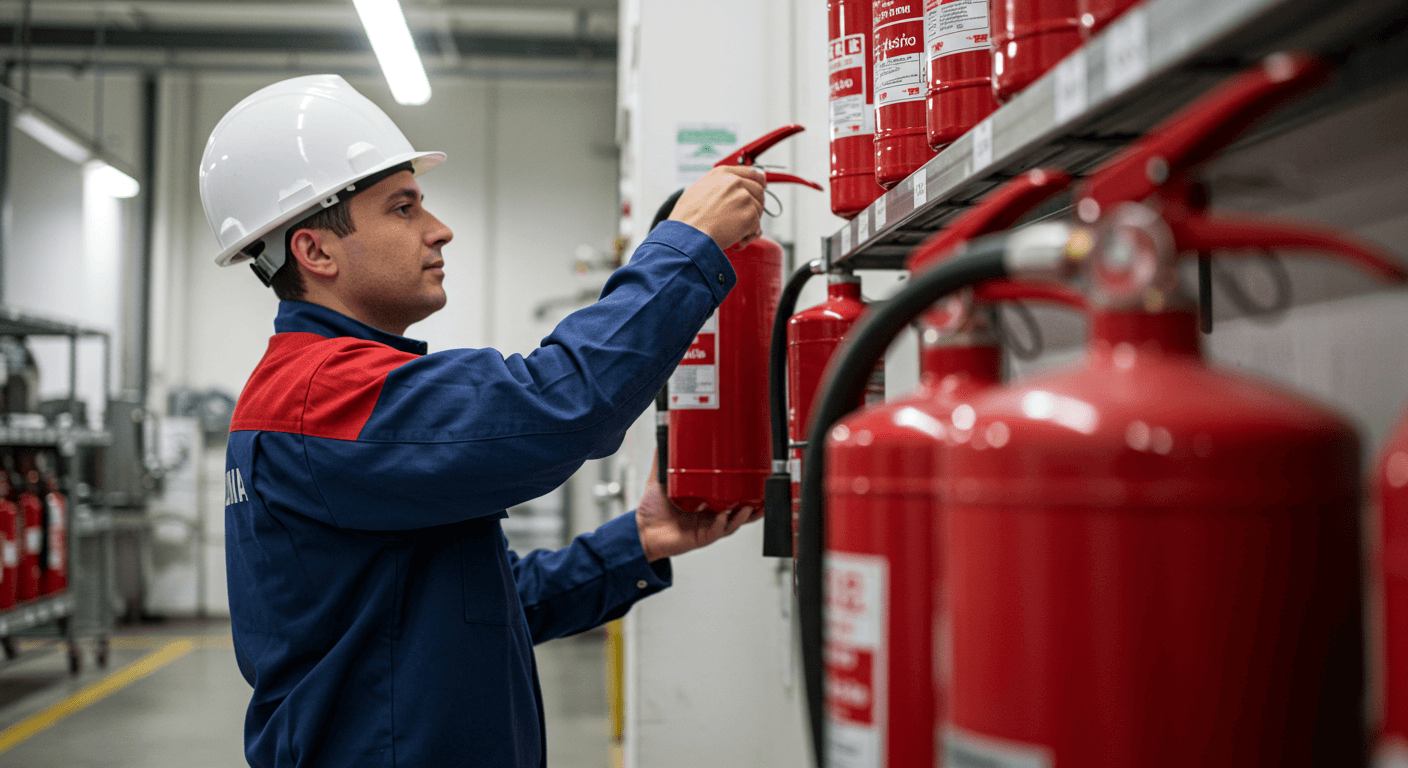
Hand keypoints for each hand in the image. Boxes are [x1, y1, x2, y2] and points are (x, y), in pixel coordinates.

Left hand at [636, 451, 764, 561]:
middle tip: (764, 494)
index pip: (730, 495)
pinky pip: (716, 531)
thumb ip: (664, 460)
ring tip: (751, 506)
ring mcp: (707, 527)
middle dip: (754, 504)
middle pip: (739, 510)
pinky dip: (722, 524)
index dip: (744, 489)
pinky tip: (725, 516)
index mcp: (706, 501)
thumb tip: (665, 436)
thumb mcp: (660, 479)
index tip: (755, 478)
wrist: (641, 530)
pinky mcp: (701, 538)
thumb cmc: (652, 509)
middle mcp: (710, 515)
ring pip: (733, 522)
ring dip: (744, 516)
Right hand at [669, 166, 766, 250]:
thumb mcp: (698, 191)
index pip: (750, 172)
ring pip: (759, 210)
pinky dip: (748, 235)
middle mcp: (735, 182)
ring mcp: (744, 197)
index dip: (759, 181)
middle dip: (755, 205)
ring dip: (750, 222)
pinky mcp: (750, 214)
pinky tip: (735, 239)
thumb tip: (734, 185)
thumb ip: (718, 186)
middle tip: (744, 218)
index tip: (763, 186)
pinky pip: (756, 227)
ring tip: (732, 231)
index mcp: (721, 174)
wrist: (688, 236)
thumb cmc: (688, 219)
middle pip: (758, 191)